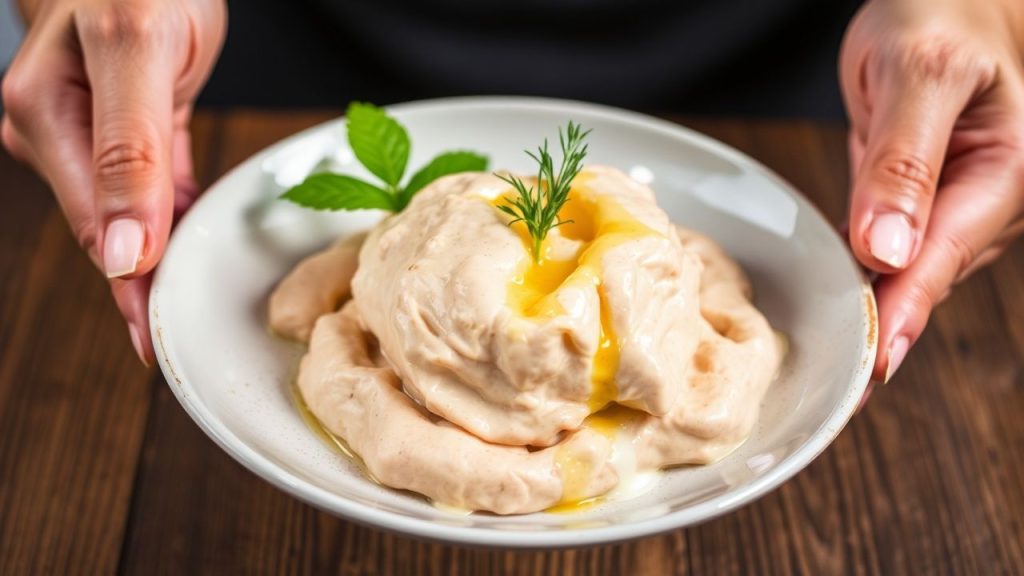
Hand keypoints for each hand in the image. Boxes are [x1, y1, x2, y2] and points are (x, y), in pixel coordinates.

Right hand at [2, 0, 225, 364]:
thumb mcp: (133, 52)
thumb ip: (126, 150)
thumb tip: (118, 250)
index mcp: (45, 120)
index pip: (95, 228)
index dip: (128, 288)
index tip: (152, 343)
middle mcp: (58, 130)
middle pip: (107, 228)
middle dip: (139, 285)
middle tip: (168, 345)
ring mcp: (92, 128)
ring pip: (128, 213)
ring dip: (153, 259)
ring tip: (177, 312)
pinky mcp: (131, 120)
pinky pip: (152, 182)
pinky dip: (169, 215)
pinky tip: (183, 245)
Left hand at [840, 0, 1023, 400]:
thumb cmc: (945, 11)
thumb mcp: (921, 74)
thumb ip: (904, 161)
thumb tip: (888, 251)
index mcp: (1004, 173)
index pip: (941, 263)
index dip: (899, 318)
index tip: (868, 369)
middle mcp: (986, 198)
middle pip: (924, 278)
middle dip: (882, 328)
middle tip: (837, 385)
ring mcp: (954, 201)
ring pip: (906, 270)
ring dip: (872, 308)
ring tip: (833, 362)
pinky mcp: (922, 195)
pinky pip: (892, 246)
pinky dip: (865, 273)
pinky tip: (839, 300)